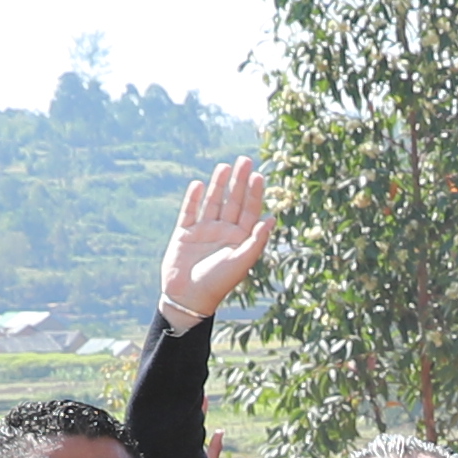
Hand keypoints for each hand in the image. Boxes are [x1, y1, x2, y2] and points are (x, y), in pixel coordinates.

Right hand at [160, 158, 272, 331]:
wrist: (189, 298)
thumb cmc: (219, 282)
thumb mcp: (242, 261)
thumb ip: (257, 240)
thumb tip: (273, 218)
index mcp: (240, 238)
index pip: (249, 210)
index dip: (254, 193)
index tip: (258, 175)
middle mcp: (223, 232)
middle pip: (232, 201)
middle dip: (238, 181)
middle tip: (245, 160)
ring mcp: (203, 231)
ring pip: (212, 203)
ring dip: (217, 185)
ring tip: (224, 166)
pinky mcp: (184, 234)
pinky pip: (189, 212)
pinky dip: (192, 199)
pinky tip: (197, 184)